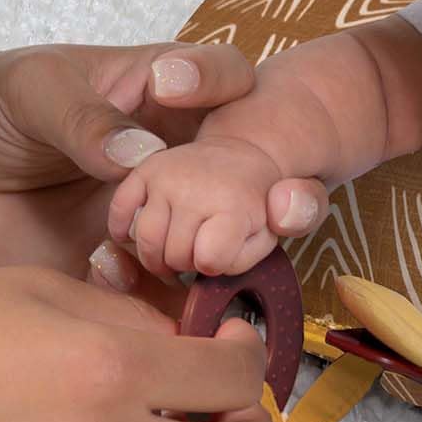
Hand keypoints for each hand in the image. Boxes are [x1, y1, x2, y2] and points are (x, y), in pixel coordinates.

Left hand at [0, 41, 329, 279]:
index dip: (221, 84)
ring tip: (198, 260)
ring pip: (227, 239)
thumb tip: (138, 153)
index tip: (174, 90)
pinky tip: (109, 278)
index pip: (228, 79)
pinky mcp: (133, 271)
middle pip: (255, 170)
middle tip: (272, 203)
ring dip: (232, 254)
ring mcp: (165, 216)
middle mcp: (184, 155)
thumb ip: (83, 116)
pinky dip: (162, 300)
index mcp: (169, 93)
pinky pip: (167, 293)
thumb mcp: (31, 89)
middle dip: (279, 188)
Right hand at [107, 133, 286, 280]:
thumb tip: (281, 207)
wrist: (246, 154)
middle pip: (175, 257)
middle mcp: (197, 186)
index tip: (226, 254)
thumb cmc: (265, 197)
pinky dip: (125, 231)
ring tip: (180, 252)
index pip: (210, 260)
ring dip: (160, 258)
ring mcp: (167, 177)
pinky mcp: (144, 171)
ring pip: (147, 242)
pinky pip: (120, 213)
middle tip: (204, 252)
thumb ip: (302, 215)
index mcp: (236, 200)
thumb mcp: (299, 209)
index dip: (218, 266)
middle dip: (190, 265)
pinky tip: (147, 237)